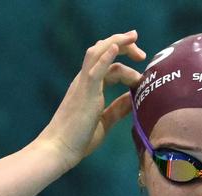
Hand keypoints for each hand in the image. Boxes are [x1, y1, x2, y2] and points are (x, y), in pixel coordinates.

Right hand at [36, 30, 145, 165]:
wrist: (59, 149)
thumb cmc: (78, 139)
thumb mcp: (104, 121)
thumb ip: (118, 109)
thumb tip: (133, 99)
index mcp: (89, 87)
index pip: (109, 66)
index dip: (127, 65)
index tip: (142, 75)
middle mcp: (84, 81)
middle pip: (103, 52)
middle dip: (124, 46)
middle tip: (142, 54)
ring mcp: (83, 85)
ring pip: (97, 53)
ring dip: (117, 42)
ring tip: (133, 38)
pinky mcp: (84, 93)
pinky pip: (95, 70)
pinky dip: (106, 56)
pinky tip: (116, 46)